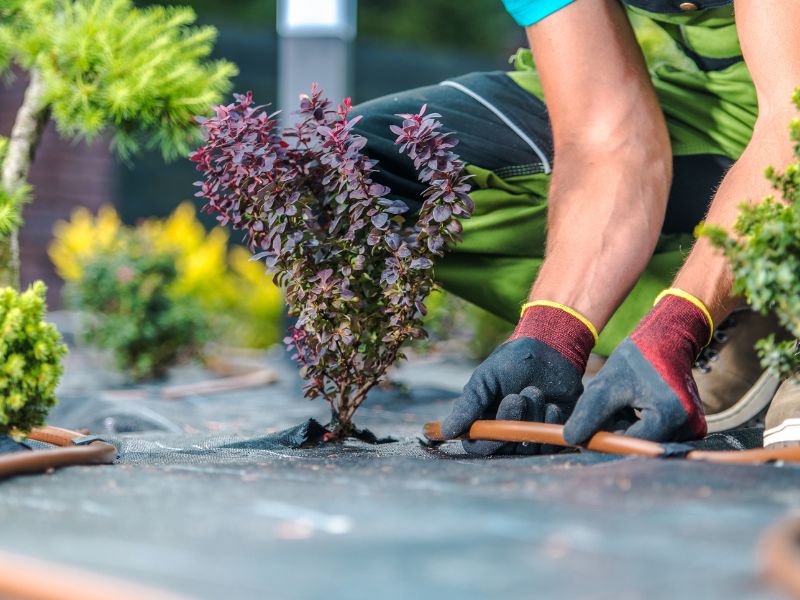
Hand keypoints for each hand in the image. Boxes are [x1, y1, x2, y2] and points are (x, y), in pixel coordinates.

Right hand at [441, 302, 595, 455]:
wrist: (550, 350)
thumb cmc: (512, 361)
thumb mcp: (485, 378)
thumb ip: (468, 404)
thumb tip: (446, 431)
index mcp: (483, 419)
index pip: (477, 446)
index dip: (486, 439)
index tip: (496, 421)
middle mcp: (504, 431)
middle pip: (503, 448)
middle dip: (511, 422)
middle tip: (517, 397)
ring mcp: (528, 433)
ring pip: (527, 446)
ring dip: (531, 418)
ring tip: (534, 391)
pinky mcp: (551, 433)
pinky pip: (549, 444)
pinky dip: (549, 424)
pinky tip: (551, 405)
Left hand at [564, 290, 710, 444]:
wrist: (667, 341)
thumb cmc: (636, 359)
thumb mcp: (607, 384)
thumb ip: (590, 413)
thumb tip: (572, 440)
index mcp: (670, 415)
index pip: (631, 443)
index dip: (606, 440)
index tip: (585, 435)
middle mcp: (689, 426)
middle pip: (640, 444)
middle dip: (616, 431)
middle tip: (604, 409)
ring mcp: (693, 427)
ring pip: (646, 440)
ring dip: (627, 427)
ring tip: (621, 402)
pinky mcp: (692, 425)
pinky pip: (657, 434)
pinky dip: (639, 424)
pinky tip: (634, 405)